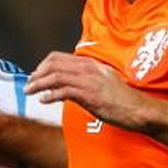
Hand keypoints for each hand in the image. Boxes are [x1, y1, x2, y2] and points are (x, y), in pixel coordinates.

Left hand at [25, 51, 150, 131]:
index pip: (59, 57)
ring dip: (38, 84)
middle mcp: (88, 69)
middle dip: (37, 74)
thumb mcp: (103, 82)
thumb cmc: (122, 99)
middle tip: (29, 84)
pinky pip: (63, 91)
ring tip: (30, 92)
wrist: (138, 109)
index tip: (36, 75)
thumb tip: (66, 85)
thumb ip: (86, 79)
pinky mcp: (89, 95)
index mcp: (91, 64)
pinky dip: (49, 95)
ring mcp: (89, 81)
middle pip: (53, 64)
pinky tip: (43, 100)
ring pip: (55, 76)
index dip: (43, 65)